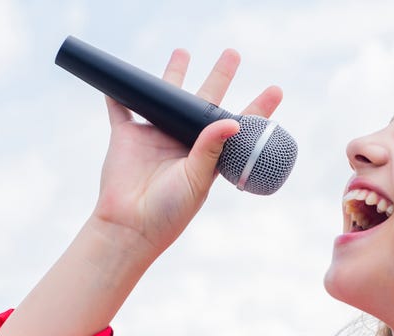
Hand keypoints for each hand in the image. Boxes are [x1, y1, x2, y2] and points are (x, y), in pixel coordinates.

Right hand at [93, 48, 282, 256]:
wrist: (131, 225)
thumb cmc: (169, 211)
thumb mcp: (197, 180)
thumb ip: (211, 150)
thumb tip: (232, 122)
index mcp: (207, 154)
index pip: (236, 125)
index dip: (256, 108)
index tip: (276, 90)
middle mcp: (183, 141)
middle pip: (203, 101)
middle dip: (219, 76)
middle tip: (232, 53)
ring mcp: (155, 137)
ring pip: (165, 98)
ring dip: (172, 75)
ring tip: (182, 51)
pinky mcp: (126, 137)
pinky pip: (121, 110)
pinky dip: (117, 95)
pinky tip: (117, 81)